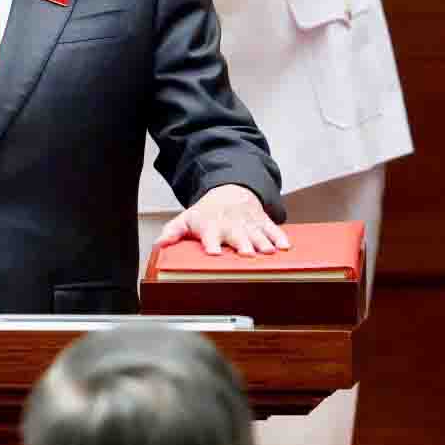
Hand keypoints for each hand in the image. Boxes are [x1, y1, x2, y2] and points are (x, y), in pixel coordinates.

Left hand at [155, 184, 291, 256]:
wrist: (230, 189)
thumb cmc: (207, 212)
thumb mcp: (186, 219)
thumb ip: (173, 232)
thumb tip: (159, 244)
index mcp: (211, 226)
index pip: (210, 236)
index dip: (212, 244)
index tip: (214, 252)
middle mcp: (231, 226)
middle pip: (238, 236)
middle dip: (243, 245)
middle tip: (247, 254)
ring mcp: (249, 224)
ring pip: (258, 234)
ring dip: (264, 243)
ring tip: (269, 253)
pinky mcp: (263, 222)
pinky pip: (273, 229)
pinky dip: (280, 237)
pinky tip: (285, 247)